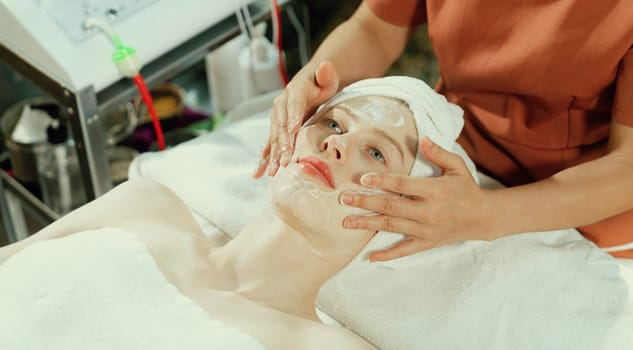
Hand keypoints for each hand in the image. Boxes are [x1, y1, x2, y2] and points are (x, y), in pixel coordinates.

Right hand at [253, 61, 338, 177]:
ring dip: (272, 156)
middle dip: (283, 144)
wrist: (309, 85)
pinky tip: (258, 174)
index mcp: (294, 92)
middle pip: (281, 126)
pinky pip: (268, 146)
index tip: (293, 130)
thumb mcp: (326, 78)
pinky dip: (264, 159)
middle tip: (286, 160)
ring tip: (272, 172)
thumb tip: (325, 66)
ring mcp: (276, 119)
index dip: (293, 117)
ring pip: (273, 139)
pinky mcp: (275, 130)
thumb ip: (326, 74)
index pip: (294, 105)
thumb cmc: (320, 84)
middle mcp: (281, 106)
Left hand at [340, 137, 494, 260]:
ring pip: (392, 226)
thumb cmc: (467, 189)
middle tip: (345, 199)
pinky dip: (388, 255)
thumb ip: (439, 153)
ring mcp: (426, 229)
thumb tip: (424, 138)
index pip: (402, 185)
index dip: (382, 181)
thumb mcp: (457, 167)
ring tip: (347, 222)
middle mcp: (427, 211)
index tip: (363, 178)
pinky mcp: (427, 242)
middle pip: (391, 206)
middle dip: (366, 202)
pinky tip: (371, 257)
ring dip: (368, 224)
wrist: (484, 217)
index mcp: (433, 191)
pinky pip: (405, 250)